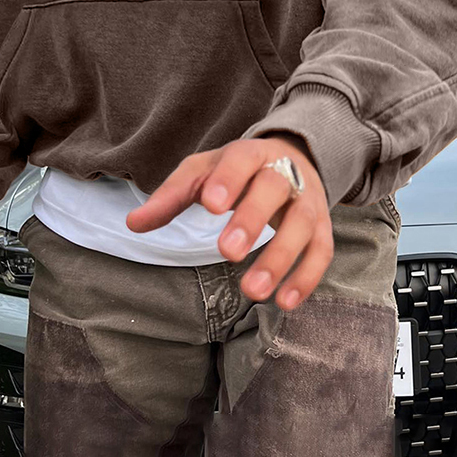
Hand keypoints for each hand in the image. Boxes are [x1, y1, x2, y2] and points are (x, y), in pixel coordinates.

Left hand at [126, 137, 333, 310]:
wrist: (293, 157)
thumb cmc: (236, 171)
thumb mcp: (203, 173)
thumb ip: (171, 196)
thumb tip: (133, 224)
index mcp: (250, 154)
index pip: (240, 161)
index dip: (228, 180)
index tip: (210, 205)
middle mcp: (284, 172)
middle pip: (274, 189)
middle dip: (252, 219)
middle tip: (227, 252)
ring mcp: (307, 200)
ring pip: (302, 224)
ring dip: (281, 258)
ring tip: (252, 291)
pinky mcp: (322, 227)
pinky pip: (322, 252)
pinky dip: (307, 278)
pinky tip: (284, 303)